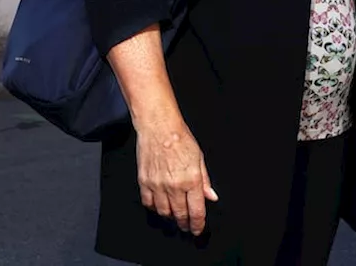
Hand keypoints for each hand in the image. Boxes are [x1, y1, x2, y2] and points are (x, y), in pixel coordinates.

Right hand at [135, 117, 218, 234]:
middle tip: (186, 225)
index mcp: (191, 180)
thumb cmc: (179, 137)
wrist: (158, 126)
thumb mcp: (199, 158)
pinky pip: (148, 202)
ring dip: (170, 216)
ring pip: (164, 212)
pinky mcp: (144, 181)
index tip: (197, 228)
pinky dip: (154, 207)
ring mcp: (158, 184)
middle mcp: (174, 185)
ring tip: (174, 214)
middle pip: (180, 215)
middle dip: (184, 224)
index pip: (196, 212)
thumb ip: (205, 180)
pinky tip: (159, 205)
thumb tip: (211, 197)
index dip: (197, 224)